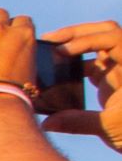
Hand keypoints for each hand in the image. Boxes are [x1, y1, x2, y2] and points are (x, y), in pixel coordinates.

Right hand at [44, 21, 121, 149]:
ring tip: (49, 51)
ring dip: (74, 44)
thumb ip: (78, 122)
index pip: (113, 38)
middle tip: (50, 39)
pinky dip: (73, 65)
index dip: (87, 40)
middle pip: (104, 32)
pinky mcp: (109, 81)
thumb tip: (46, 123)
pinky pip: (89, 65)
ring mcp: (118, 70)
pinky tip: (55, 73)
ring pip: (96, 46)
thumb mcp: (110, 127)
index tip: (63, 52)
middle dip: (77, 33)